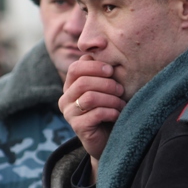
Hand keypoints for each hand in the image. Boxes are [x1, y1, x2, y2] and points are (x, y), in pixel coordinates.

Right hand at [59, 55, 125, 179]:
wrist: (109, 140)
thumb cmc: (109, 110)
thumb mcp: (106, 89)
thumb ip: (101, 72)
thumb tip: (99, 46)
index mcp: (70, 86)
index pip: (75, 68)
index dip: (94, 66)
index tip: (111, 71)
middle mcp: (66, 99)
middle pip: (83, 82)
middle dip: (106, 83)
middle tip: (120, 90)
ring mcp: (69, 114)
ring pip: (90, 97)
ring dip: (111, 99)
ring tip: (121, 103)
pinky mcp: (77, 127)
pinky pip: (95, 113)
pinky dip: (111, 111)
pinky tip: (118, 114)